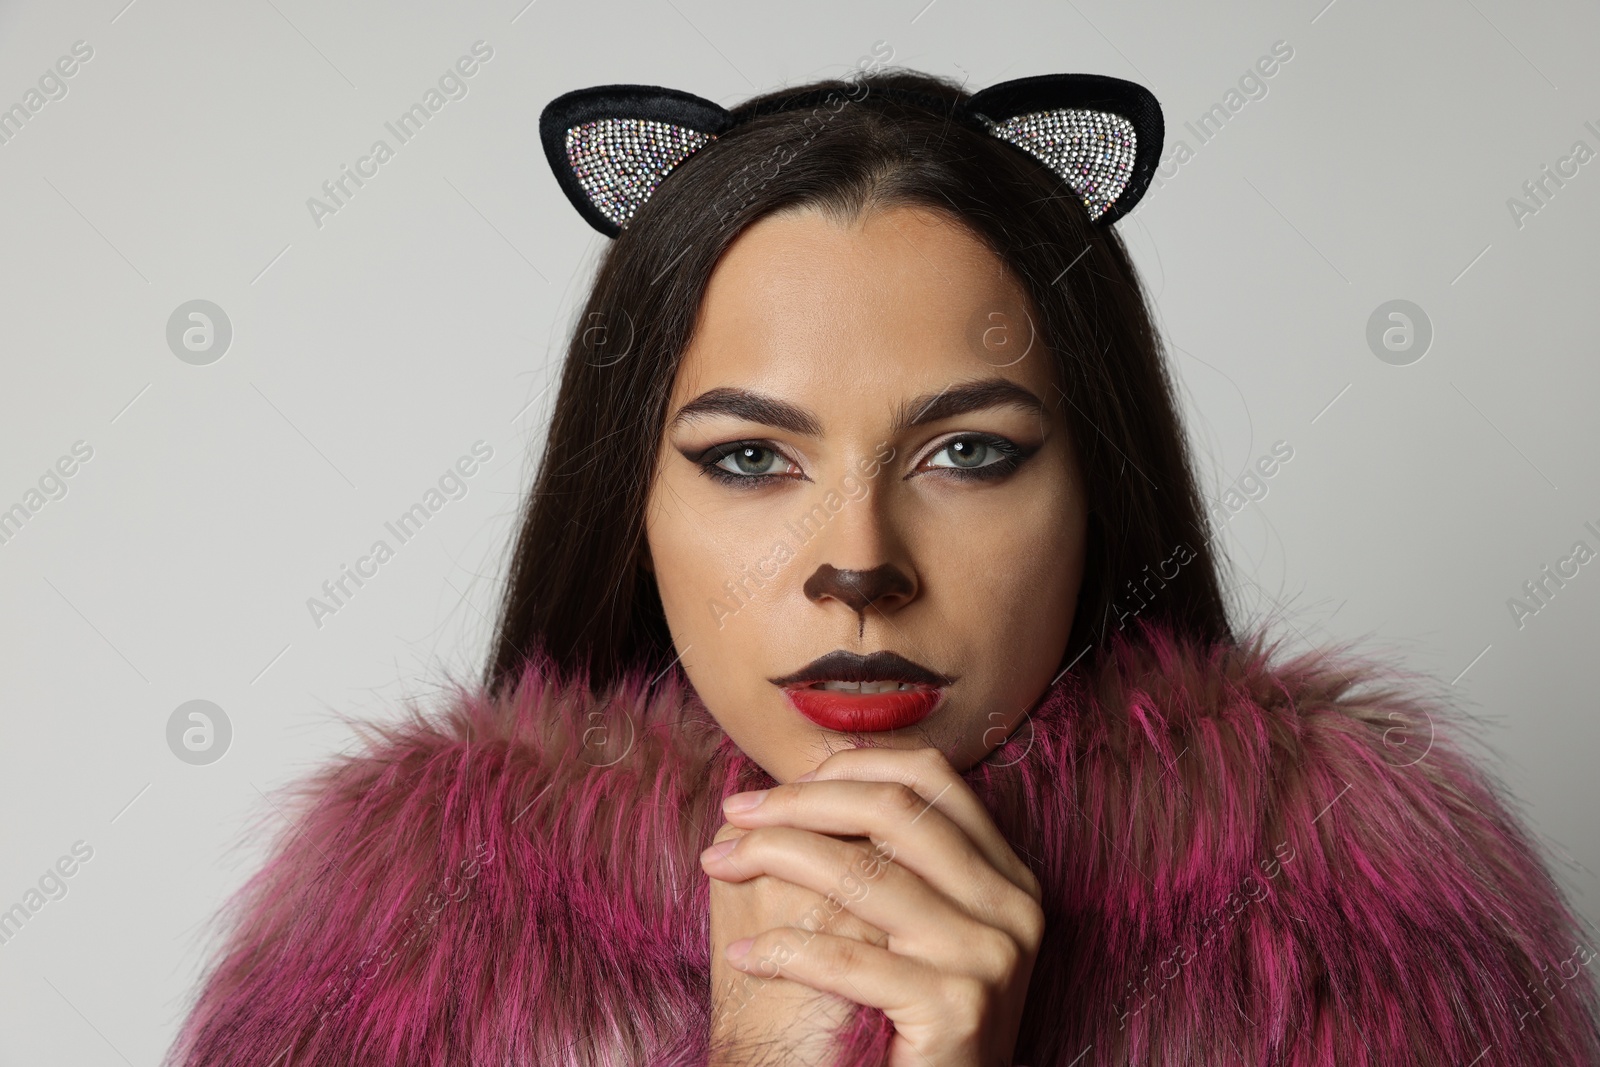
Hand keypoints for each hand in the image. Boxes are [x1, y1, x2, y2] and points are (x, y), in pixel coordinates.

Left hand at [701, 747, 1044, 1066]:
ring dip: (774, 856)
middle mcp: (1012, 905)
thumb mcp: (907, 928)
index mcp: (1005, 873)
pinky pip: (847, 959)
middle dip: (799, 802)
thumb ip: (877, 858)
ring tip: (721, 864)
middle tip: (736, 812)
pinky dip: (782, 950)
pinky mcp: (957, 1008)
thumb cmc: (901, 1022)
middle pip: (894, 808)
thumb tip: (791, 789)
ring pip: (863, 871)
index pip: (929, 777)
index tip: (775, 788)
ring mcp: (990, 956)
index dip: (846, 767)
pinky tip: (742, 953)